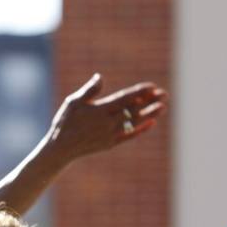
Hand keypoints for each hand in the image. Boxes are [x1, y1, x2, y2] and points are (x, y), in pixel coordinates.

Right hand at [46, 73, 167, 164]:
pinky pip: (130, 136)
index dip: (140, 92)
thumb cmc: (65, 122)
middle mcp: (108, 123)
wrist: (61, 149)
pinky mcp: (111, 144)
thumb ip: (89, 90)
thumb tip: (101, 77)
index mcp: (100, 110)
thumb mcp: (73, 102)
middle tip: (164, 94)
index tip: (153, 86)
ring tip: (163, 107)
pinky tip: (151, 122)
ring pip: (135, 123)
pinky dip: (141, 129)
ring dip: (150, 114)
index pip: (125, 99)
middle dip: (150, 101)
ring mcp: (111, 135)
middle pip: (134, 110)